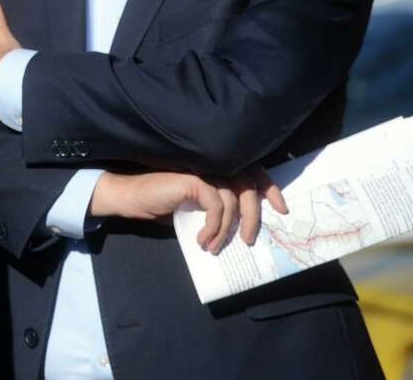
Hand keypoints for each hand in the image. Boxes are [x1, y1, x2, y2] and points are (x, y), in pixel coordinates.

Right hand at [89, 167, 286, 253]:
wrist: (132, 198)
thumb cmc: (161, 203)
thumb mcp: (196, 207)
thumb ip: (217, 207)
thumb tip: (242, 228)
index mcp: (216, 169)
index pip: (252, 173)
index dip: (269, 188)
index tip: (280, 210)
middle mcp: (213, 165)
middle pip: (248, 185)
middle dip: (254, 215)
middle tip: (250, 239)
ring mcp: (203, 170)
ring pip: (234, 199)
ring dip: (228, 229)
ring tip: (215, 247)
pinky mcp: (194, 179)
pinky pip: (217, 205)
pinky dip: (214, 226)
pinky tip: (203, 239)